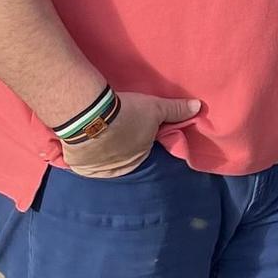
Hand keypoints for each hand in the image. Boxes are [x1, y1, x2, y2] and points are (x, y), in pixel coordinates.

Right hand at [62, 91, 200, 178]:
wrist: (91, 117)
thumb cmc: (127, 113)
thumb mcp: (155, 108)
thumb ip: (176, 110)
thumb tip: (199, 107)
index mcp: (138, 158)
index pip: (141, 149)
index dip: (138, 138)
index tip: (132, 128)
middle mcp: (119, 170)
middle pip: (121, 157)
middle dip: (120, 146)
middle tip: (115, 128)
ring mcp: (98, 170)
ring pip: (102, 161)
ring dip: (101, 151)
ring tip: (97, 133)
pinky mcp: (79, 167)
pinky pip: (83, 163)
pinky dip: (83, 155)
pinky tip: (83, 143)